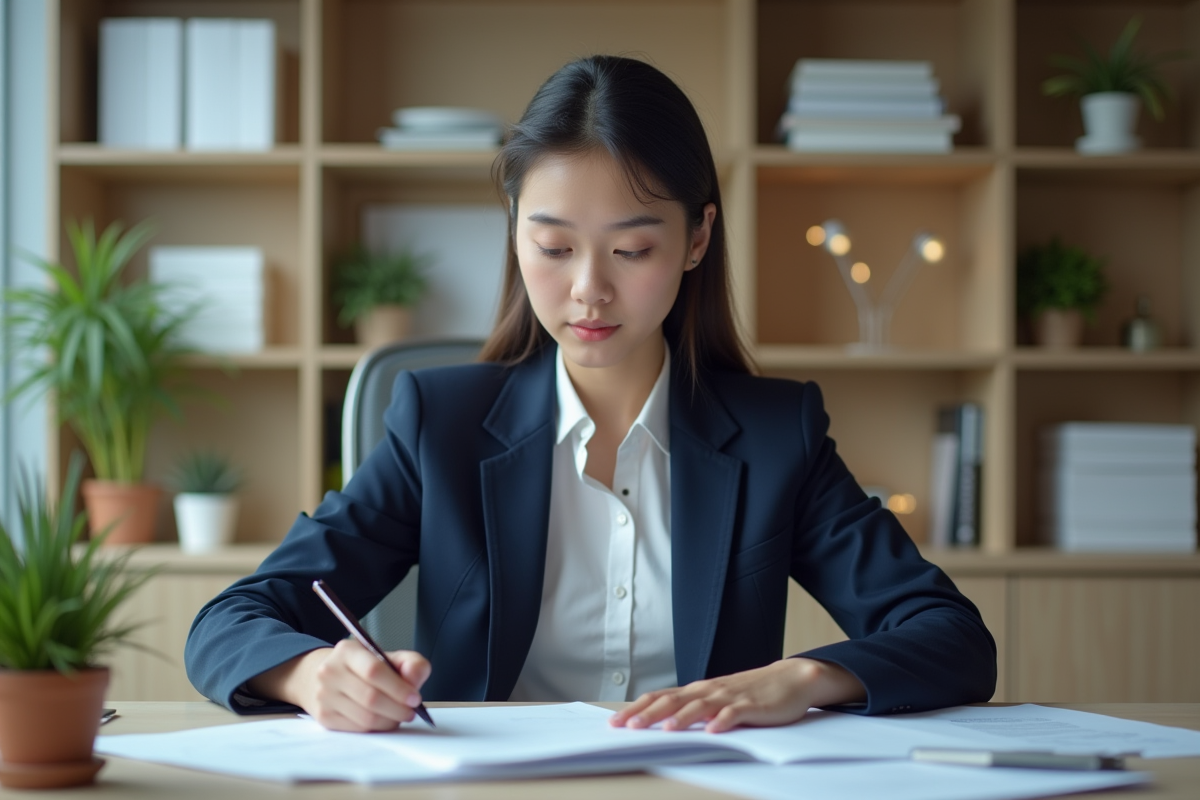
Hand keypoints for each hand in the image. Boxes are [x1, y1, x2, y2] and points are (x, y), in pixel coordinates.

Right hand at [248, 639, 431, 731]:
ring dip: (389, 721)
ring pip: (365, 717)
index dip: (398, 688)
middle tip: (410, 712)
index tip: (415, 698)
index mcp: (347, 651)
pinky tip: (383, 720)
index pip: (374, 671)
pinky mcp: (324, 716)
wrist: (328, 677)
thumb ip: (411, 663)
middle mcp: (330, 671)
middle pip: (370, 697)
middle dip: (397, 709)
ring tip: (399, 716)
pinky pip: (357, 729)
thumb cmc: (364, 668)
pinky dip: (376, 728)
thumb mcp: (389, 657)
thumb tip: (414, 677)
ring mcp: (324, 695)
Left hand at [609, 658, 864, 733]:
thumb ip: (695, 708)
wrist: (792, 678)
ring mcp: (730, 696)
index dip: (638, 709)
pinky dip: (723, 721)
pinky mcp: (752, 705)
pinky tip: (713, 730)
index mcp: (699, 690)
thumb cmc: (752, 692)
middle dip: (649, 714)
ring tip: (666, 730)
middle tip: (628, 726)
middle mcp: (710, 690)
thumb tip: (662, 722)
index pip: (661, 697)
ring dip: (682, 718)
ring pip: (701, 706)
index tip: (615, 722)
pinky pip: (735, 713)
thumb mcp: (718, 699)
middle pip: (674, 700)